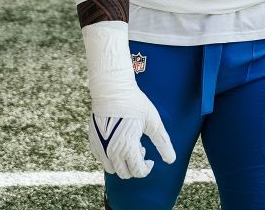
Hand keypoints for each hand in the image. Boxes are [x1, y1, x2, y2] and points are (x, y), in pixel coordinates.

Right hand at [82, 22, 174, 178]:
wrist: (111, 89)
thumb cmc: (134, 103)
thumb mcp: (153, 121)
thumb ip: (163, 142)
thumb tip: (171, 160)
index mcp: (127, 147)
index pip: (138, 171)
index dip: (147, 168)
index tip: (151, 159)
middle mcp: (112, 151)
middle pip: (124, 174)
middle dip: (135, 167)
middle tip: (140, 149)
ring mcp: (100, 147)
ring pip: (112, 169)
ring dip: (122, 163)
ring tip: (129, 146)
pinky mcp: (93, 141)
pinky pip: (101, 159)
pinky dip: (111, 157)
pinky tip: (118, 142)